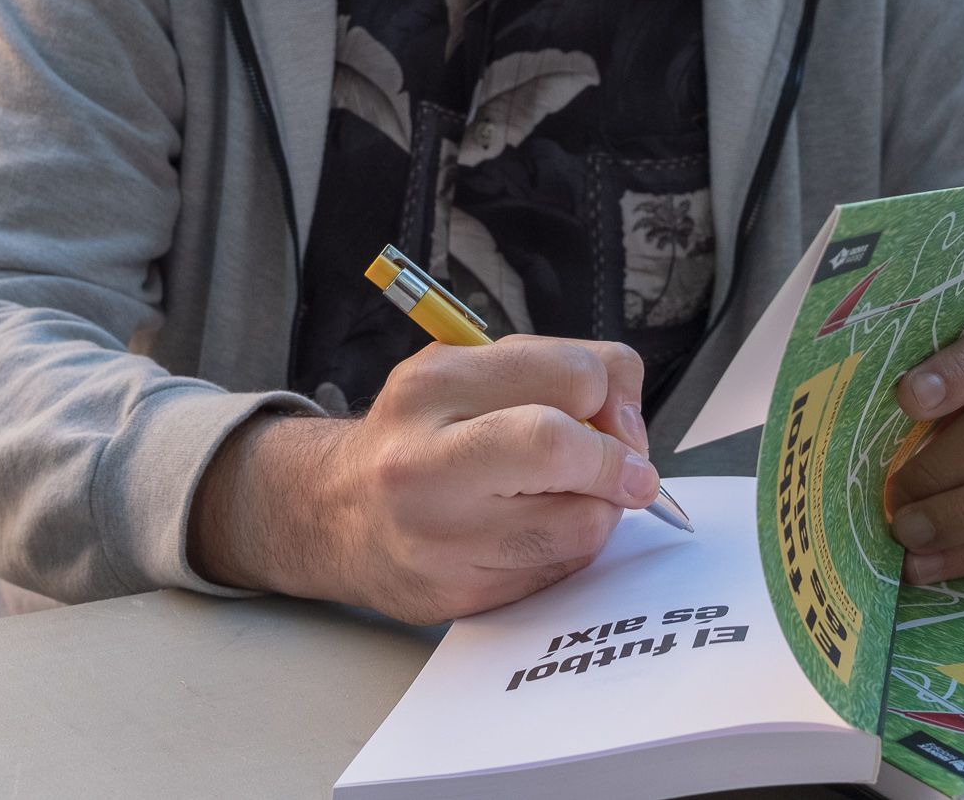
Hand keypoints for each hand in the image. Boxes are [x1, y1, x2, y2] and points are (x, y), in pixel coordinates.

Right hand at [190, 336, 659, 623]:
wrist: (335, 513)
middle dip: (617, 462)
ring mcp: (440, 535)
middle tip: (625, 471)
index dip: (616, 401)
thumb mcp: (469, 370)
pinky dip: (569, 550)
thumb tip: (629, 427)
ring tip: (564, 499)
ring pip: (582, 524)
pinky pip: (560, 570)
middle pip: (568, 448)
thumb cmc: (420, 436)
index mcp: (435, 384)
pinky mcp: (458, 594)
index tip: (614, 419)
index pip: (576, 377)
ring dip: (598, 511)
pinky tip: (533, 533)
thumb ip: (553, 374)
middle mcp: (426, 459)